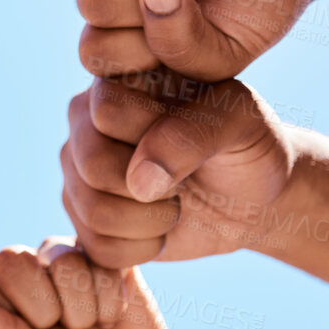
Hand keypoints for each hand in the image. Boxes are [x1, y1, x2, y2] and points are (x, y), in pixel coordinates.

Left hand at [0, 238, 184, 328]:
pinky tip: (113, 314)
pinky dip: (108, 297)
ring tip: (91, 326)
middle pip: (8, 259)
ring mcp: (59, 258)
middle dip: (42, 307)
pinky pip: (95, 257)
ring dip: (80, 306)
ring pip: (56, 259)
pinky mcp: (98, 252)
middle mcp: (22, 272)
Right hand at [62, 77, 293, 265]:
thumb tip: (138, 180)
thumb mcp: (240, 123)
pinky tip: (161, 230)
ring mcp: (77, 170)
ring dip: (151, 222)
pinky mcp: (81, 216)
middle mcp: (85, 121)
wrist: (250, 197)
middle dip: (154, 188)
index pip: (109, 110)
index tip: (192, 139)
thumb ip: (193, 135)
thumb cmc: (246, 146)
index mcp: (118, 79)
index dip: (156, 137)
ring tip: (175, 206)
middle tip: (184, 182)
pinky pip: (97, 247)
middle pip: (93, 165)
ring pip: (93, 210)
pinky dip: (142, 249)